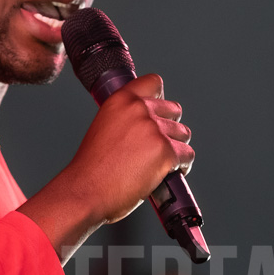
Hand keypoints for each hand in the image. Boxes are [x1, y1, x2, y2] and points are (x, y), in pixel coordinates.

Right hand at [18, 75, 193, 260]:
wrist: (86, 191)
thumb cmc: (90, 169)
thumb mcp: (103, 128)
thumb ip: (124, 120)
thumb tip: (142, 128)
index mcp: (121, 100)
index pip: (153, 83)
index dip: (160, 98)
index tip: (159, 111)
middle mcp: (139, 110)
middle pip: (174, 110)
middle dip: (170, 128)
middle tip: (158, 146)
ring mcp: (154, 130)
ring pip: (183, 133)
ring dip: (177, 148)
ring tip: (163, 163)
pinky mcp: (166, 152)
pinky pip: (187, 155)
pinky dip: (182, 165)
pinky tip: (169, 173)